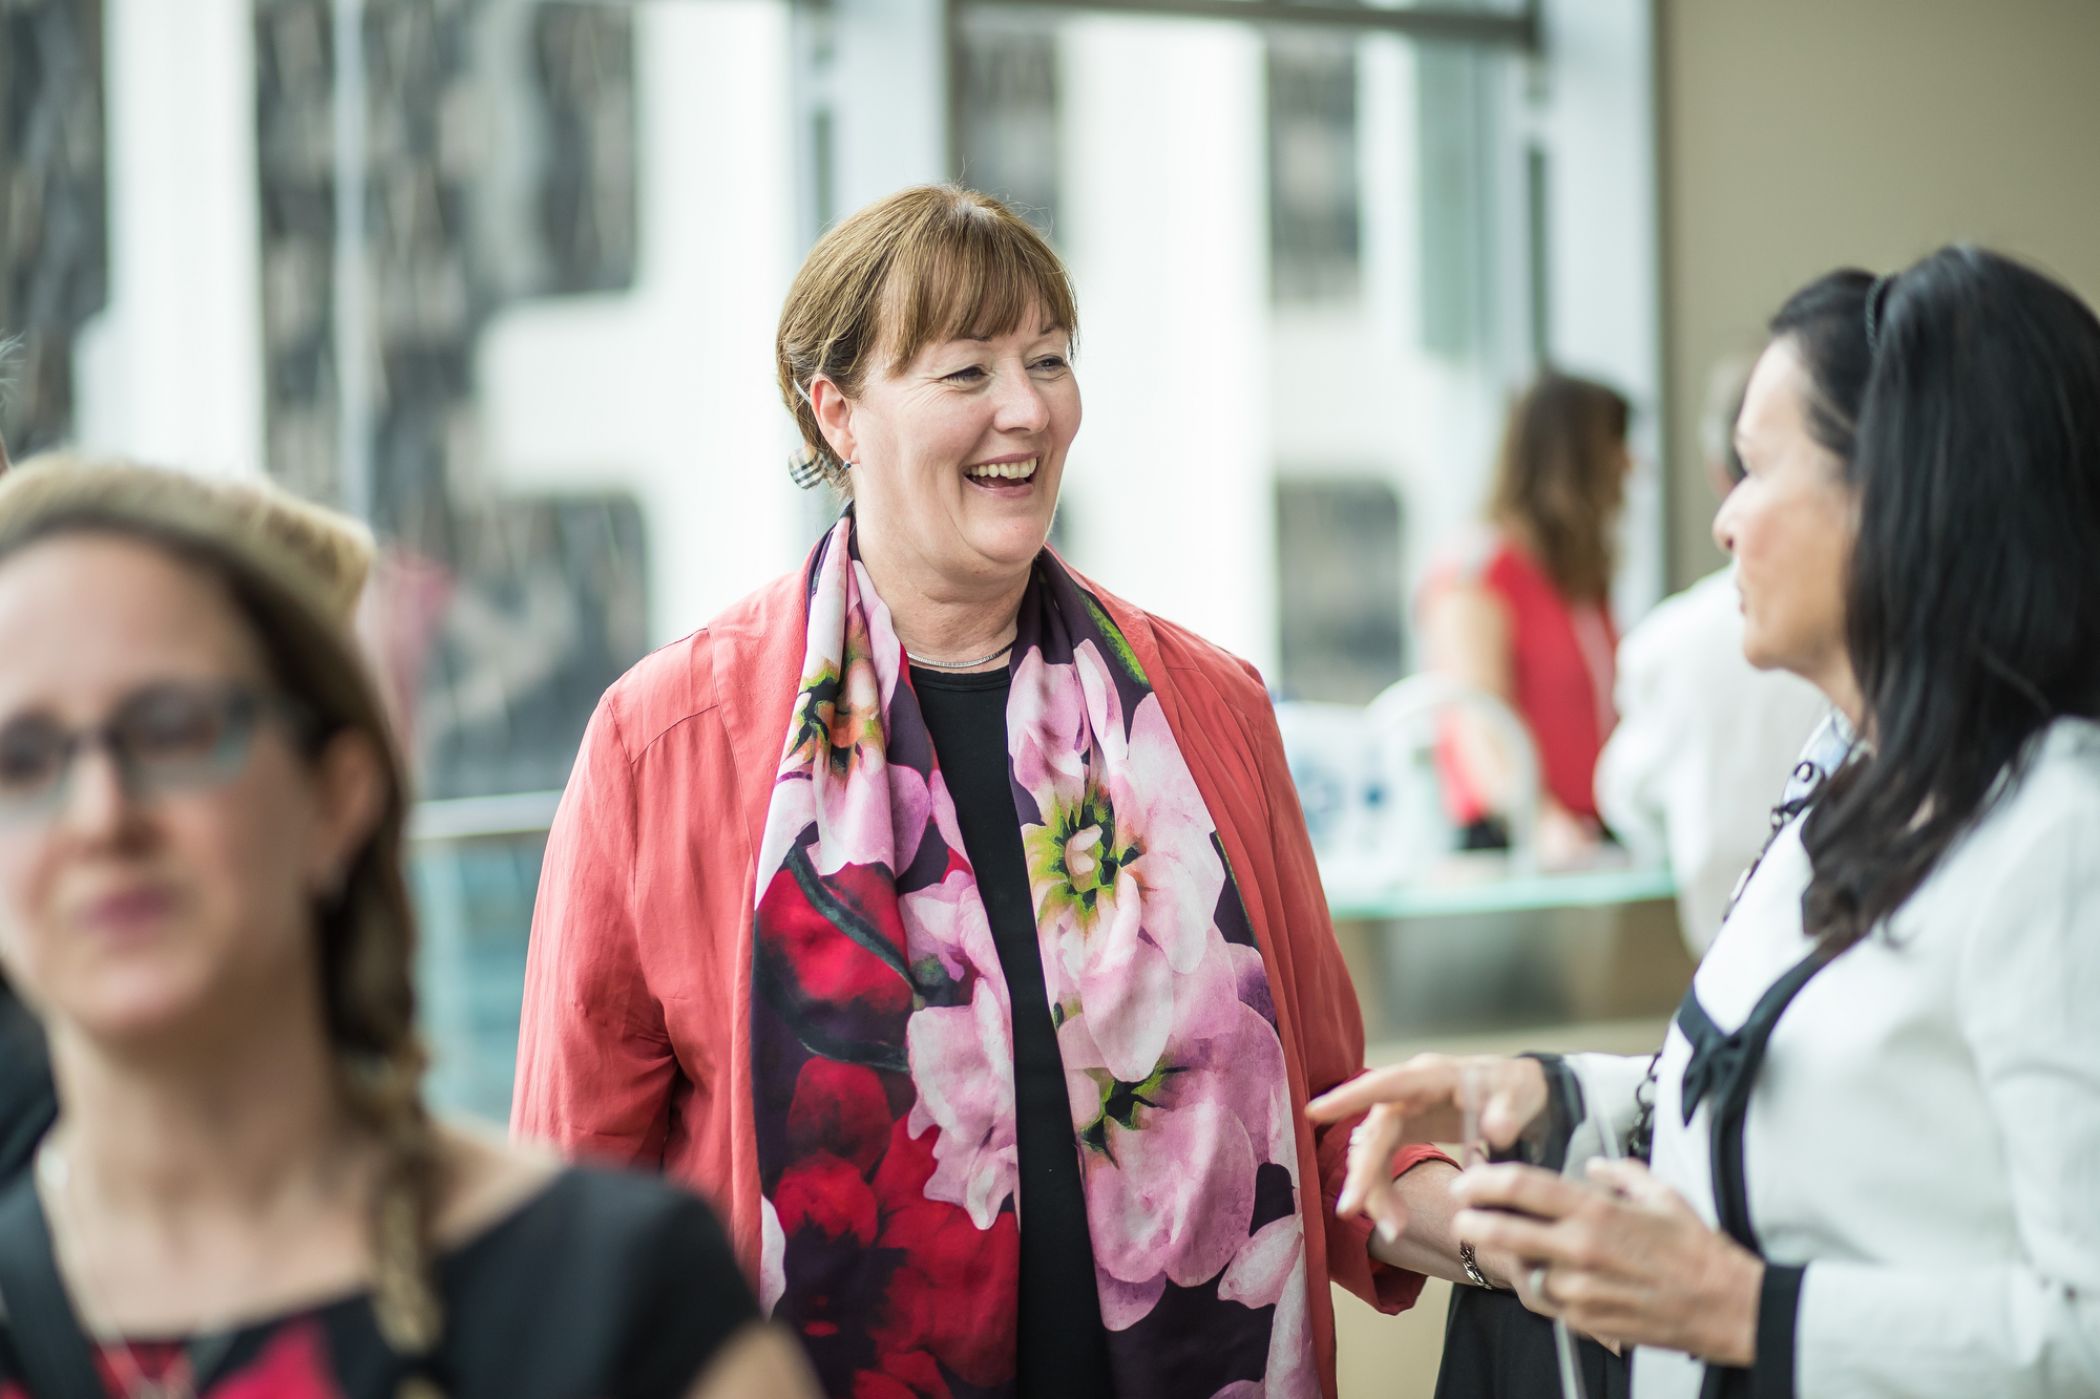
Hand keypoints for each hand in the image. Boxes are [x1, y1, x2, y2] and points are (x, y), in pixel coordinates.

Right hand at [1306, 1053, 1547, 1246]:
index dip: (1349, 1098)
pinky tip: (1397, 1221)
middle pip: (1374, 1131)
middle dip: (1362, 1172)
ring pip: (1374, 1152)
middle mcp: (1410, 1091)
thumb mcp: (1522, 1097)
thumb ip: (1508, 1113)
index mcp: (1432, 1076)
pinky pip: (1384, 1162)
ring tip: (1393, 1230)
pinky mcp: (1407, 1128)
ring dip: (1375, 1191)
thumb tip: (1494, 1132)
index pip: (1385, 1086)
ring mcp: (1405, 1110)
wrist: (1521, 1094)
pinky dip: (1386, 1192)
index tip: (1314, 1113)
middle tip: (1351, 1211)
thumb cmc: (1518, 1089)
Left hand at [1454, 1158, 1764, 1365]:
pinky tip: (1557, 1279)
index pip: (1523, 1188)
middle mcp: (1583, 1250)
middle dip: (1473, 1223)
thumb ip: (1622, 1174)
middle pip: (1505, 1232)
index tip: (1467, 1181)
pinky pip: (1550, 1302)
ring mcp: (1582, 1290)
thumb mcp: (1663, 1196)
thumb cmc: (1699, 1252)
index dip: (1485, 1181)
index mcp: (1598, 1212)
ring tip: (1517, 1249)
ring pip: (1525, 1272)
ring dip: (1517, 1261)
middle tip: (1460, 1216)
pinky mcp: (1587, 1322)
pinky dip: (1547, 1289)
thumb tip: (1595, 1166)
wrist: (1730, 1309)